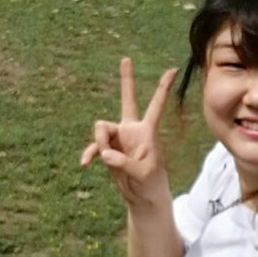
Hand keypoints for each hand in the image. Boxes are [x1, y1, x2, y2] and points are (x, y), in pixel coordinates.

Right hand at [80, 58, 177, 207]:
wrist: (142, 197)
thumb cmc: (150, 184)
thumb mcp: (142, 174)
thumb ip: (123, 162)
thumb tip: (104, 153)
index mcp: (147, 132)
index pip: (156, 106)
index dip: (162, 88)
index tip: (172, 69)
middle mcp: (131, 129)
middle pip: (128, 99)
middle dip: (126, 80)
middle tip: (127, 59)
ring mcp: (118, 138)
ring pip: (101, 128)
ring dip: (100, 142)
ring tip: (107, 159)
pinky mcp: (107, 149)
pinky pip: (93, 147)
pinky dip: (89, 153)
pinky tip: (84, 164)